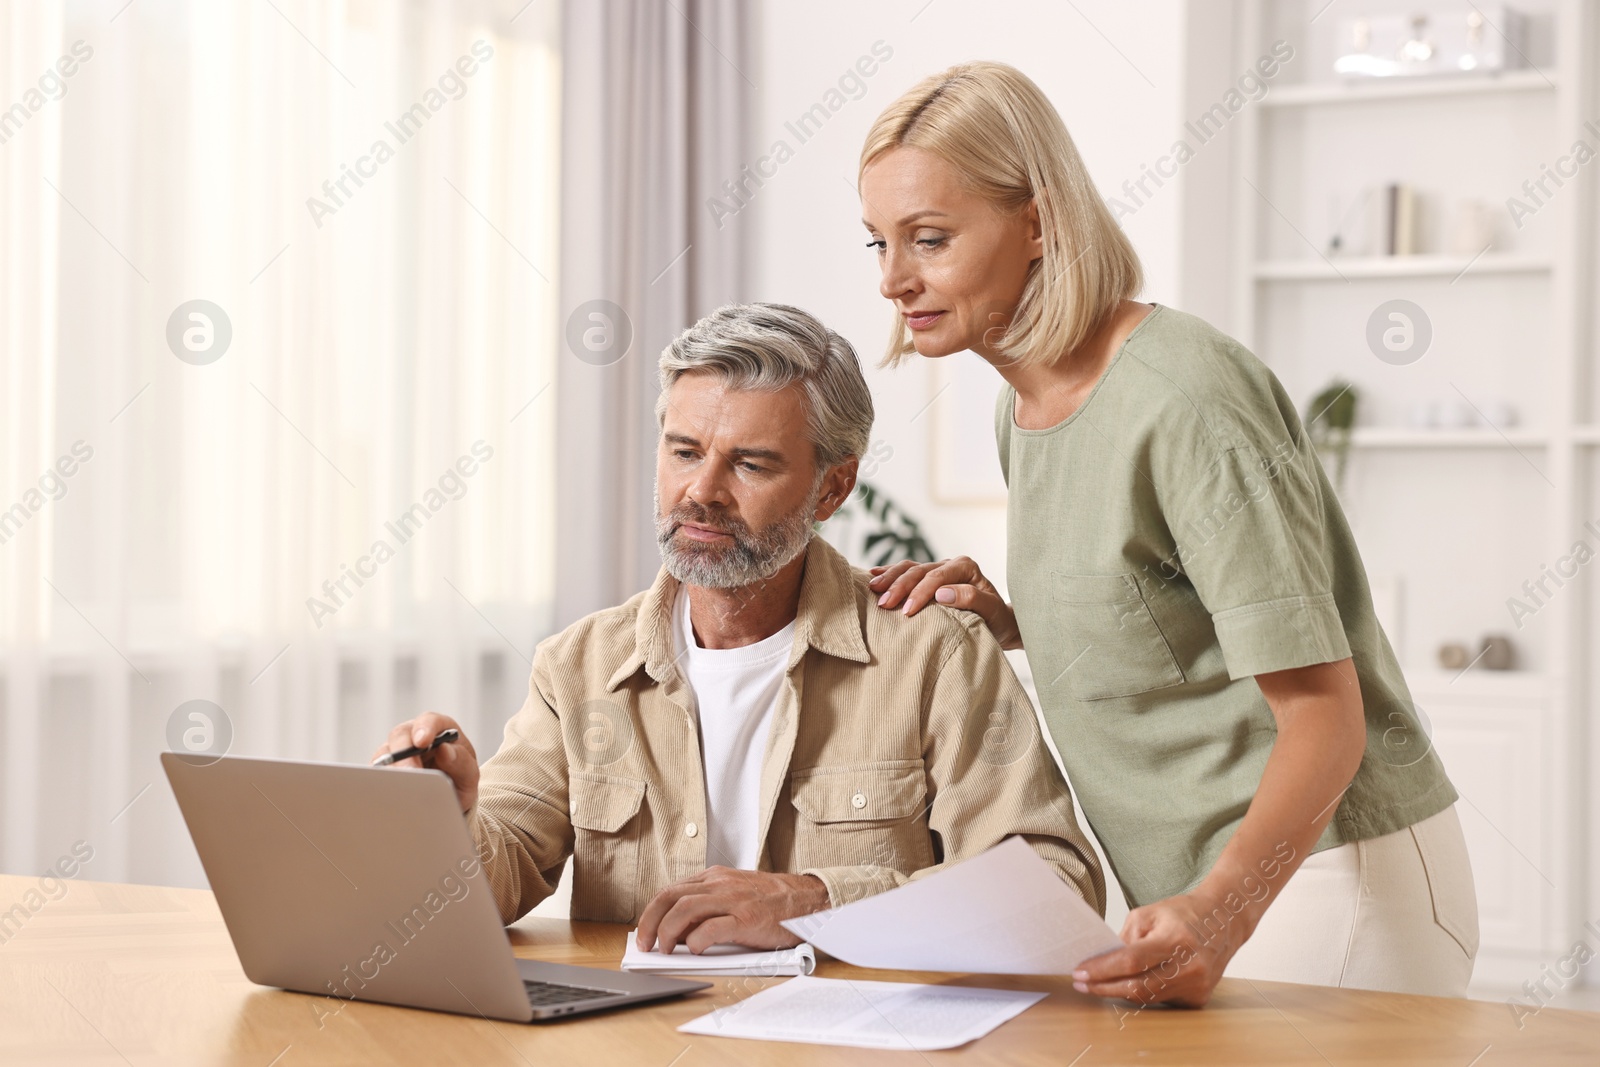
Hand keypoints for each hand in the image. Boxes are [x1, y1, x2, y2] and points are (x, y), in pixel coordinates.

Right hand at [371, 712, 478, 815]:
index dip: (425, 728)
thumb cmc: (460, 781)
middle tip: (409, 773)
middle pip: (400, 734)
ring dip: (390, 770)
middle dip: (403, 754)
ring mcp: (396, 752)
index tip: (423, 741)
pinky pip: (376, 773)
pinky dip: (380, 782)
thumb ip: (461, 761)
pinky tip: (390, 794)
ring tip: (400, 788)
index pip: (430, 720)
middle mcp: (414, 736)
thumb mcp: (469, 774)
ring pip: (383, 753)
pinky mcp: (384, 769)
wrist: (449, 800)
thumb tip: (445, 750)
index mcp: (439, 730)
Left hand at [634, 867, 830, 954]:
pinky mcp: (747, 919)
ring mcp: (733, 900)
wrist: (808, 900)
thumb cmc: (771, 902)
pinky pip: (712, 928)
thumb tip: (678, 931)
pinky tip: (696, 950)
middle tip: (646, 944)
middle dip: (650, 922)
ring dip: (667, 931)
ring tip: (665, 950)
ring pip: (684, 909)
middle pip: (670, 897)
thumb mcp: (734, 895)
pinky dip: (697, 941)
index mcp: (715, 878)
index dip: (651, 912)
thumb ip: (707, 906)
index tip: (645, 931)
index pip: (670, 890)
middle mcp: (720, 884)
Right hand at [868, 556, 1022, 649]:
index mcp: (965, 567)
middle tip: (884, 604)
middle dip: (899, 586)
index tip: (907, 611)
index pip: (936, 577)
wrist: (999, 622)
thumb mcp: (991, 611)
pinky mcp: (928, 578)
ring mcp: (937, 569)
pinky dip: (890, 574)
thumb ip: (971, 599)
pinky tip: (873, 575)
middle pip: (918, 570)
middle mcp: (950, 563)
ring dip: (890, 579)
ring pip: (909, 568)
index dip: (920, 593)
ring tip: (873, 589)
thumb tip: (941, 594)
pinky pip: (906, 572)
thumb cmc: (996, 619)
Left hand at [1071, 892, 1248, 1007]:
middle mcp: (1190, 966)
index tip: (1081, 971)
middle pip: (1138, 986)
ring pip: (1147, 997)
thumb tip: (1102, 962)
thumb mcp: (1149, 913)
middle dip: (1105, 987)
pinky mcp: (1199, 998)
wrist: (1225, 920)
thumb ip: (1126, 938)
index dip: (1103, 969)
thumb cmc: (1184, 913)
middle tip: (1082, 983)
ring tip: (1098, 983)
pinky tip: (1129, 983)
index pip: (1132, 961)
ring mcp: (1197, 986)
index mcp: (1177, 940)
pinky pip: (1161, 999)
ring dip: (1120, 991)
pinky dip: (1143, 991)